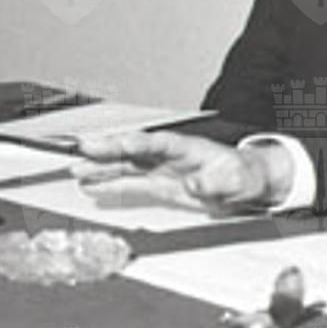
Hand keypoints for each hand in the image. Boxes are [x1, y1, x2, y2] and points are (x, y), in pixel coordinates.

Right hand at [74, 129, 288, 208]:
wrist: (249, 183)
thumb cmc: (244, 175)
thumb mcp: (236, 180)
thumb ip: (215, 183)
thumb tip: (195, 185)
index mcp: (187, 148)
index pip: (154, 142)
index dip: (132, 143)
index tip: (114, 143)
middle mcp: (170, 156)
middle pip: (134, 150)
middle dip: (108, 150)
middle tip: (82, 150)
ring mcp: (163, 169)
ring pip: (127, 165)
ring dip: (103, 167)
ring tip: (77, 169)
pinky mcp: (161, 185)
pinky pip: (131, 183)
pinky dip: (112, 184)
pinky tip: (93, 184)